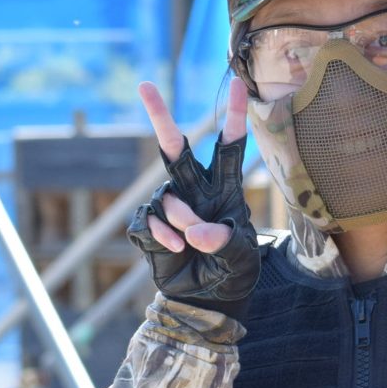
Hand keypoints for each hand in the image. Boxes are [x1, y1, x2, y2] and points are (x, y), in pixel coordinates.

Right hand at [126, 80, 260, 321]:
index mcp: (224, 190)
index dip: (234, 117)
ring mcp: (169, 207)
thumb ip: (223, 242)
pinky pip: (148, 221)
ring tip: (189, 243)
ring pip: (166, 197)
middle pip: (174, 148)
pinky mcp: (149, 227)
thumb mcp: (241, 259)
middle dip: (160, 117)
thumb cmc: (232, 274)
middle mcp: (194, 191)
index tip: (240, 85)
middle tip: (145, 86)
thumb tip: (194, 231)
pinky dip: (160, 235)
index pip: (228, 148)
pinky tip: (173, 248)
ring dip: (179, 220)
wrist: (206, 302)